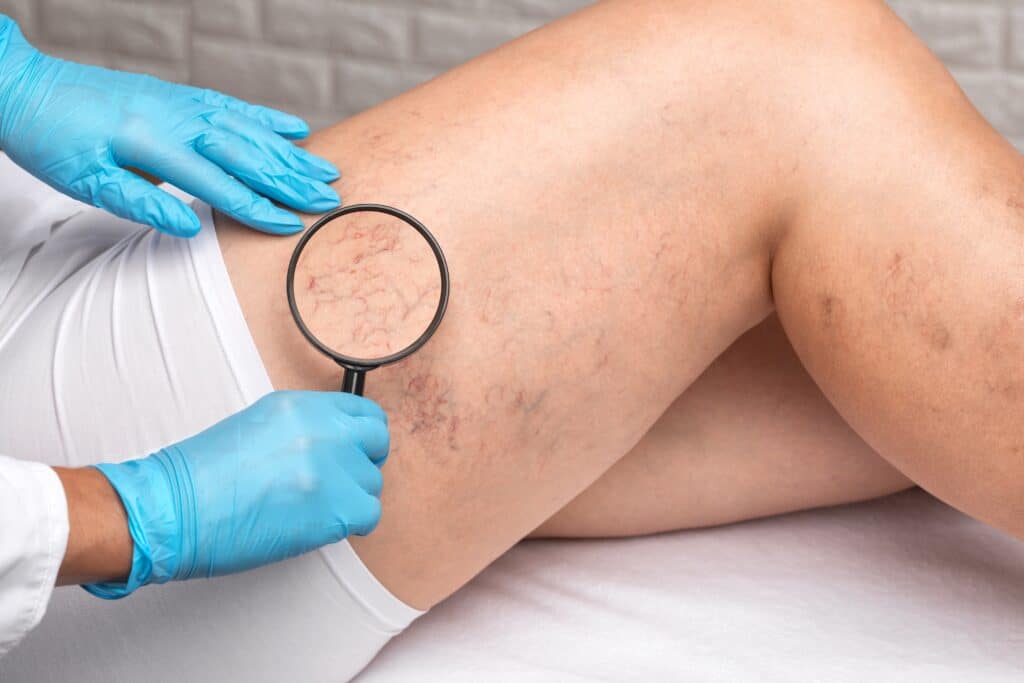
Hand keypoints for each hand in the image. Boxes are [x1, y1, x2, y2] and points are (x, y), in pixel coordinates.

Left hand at [0, 17, 339, 236]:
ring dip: (290, 151)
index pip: (217, 182)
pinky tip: (295, 127)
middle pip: (245, 152)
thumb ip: (139, 202)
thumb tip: (189, 227)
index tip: (290, 225)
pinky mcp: (178, 94)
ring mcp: (180, 101)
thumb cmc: (48, 139)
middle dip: (290, 179)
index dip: (256, 207)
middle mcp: (175, 116)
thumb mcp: (82, 180)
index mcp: (150, 141)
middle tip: (329, 199)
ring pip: (247, 129)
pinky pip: (232, 105)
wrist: (21, 86)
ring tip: (326, 169)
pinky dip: (266, 117)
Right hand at [84, 391, 388, 598]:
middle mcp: (321, 429)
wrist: (173, 510)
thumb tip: (333, 445)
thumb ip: (301, 429)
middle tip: (344, 482)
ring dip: (352, 498)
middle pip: (377, 441)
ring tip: (314, 508)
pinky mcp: (332, 507)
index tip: (355, 451)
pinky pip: (369, 514)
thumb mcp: (256, 427)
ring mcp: (330, 467)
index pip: (363, 412)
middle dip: (365, 461)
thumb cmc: (200, 477)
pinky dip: (352, 524)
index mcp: (299, 406)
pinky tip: (322, 526)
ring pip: (372, 482)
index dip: (363, 435)